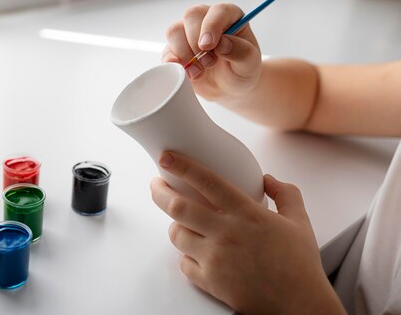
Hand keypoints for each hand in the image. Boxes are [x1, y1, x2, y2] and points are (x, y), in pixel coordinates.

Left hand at [150, 151, 345, 314]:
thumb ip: (285, 194)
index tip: (166, 157)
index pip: (207, 182)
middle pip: (178, 207)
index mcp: (247, 214)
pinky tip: (194, 252)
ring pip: (177, 234)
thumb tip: (268, 179)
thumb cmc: (300, 265)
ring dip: (174, 225)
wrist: (300, 306)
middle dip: (159, 192)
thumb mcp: (300, 221)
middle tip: (156, 184)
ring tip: (179, 221)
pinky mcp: (210, 282)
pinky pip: (183, 264)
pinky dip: (185, 256)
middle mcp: (227, 233)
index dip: (182, 166)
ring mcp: (216, 259)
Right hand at [162, 3, 261, 102]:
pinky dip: (173, 63)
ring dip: (185, 54)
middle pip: (191, 15)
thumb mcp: (249, 64)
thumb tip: (222, 44)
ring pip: (174, 31)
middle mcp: (207, 19)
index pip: (218, 11)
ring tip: (200, 71)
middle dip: (196, 42)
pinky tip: (187, 72)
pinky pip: (167, 50)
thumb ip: (241, 52)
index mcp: (229, 16)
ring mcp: (188, 32)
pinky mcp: (175, 48)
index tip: (208, 46)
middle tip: (209, 62)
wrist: (229, 88)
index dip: (211, 26)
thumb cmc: (241, 70)